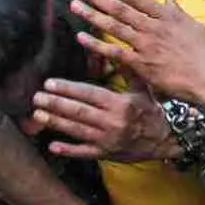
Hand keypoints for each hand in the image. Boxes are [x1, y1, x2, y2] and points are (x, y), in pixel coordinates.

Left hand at [31, 79, 180, 161]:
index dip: (68, 89)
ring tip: (37, 115)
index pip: (89, 94)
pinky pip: (85, 152)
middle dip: (56, 104)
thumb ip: (126, 70)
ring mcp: (108, 139)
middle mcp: (113, 122)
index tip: (49, 83)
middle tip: (37, 98)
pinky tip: (52, 146)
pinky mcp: (107, 153)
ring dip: (56, 123)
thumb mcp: (143, 88)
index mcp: (120, 104)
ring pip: (77, 130)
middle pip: (79, 112)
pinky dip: (68, 150)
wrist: (167, 139)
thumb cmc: (152, 110)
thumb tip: (111, 50)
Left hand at [68, 0, 204, 101]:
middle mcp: (154, 27)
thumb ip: (177, 9)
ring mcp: (147, 45)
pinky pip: (115, 52)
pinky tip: (81, 36)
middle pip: (119, 8)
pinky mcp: (143, 64)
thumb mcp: (194, 25)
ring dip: (92, 14)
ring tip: (74, 5)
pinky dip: (97, 44)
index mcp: (167, 15)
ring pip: (114, 26)